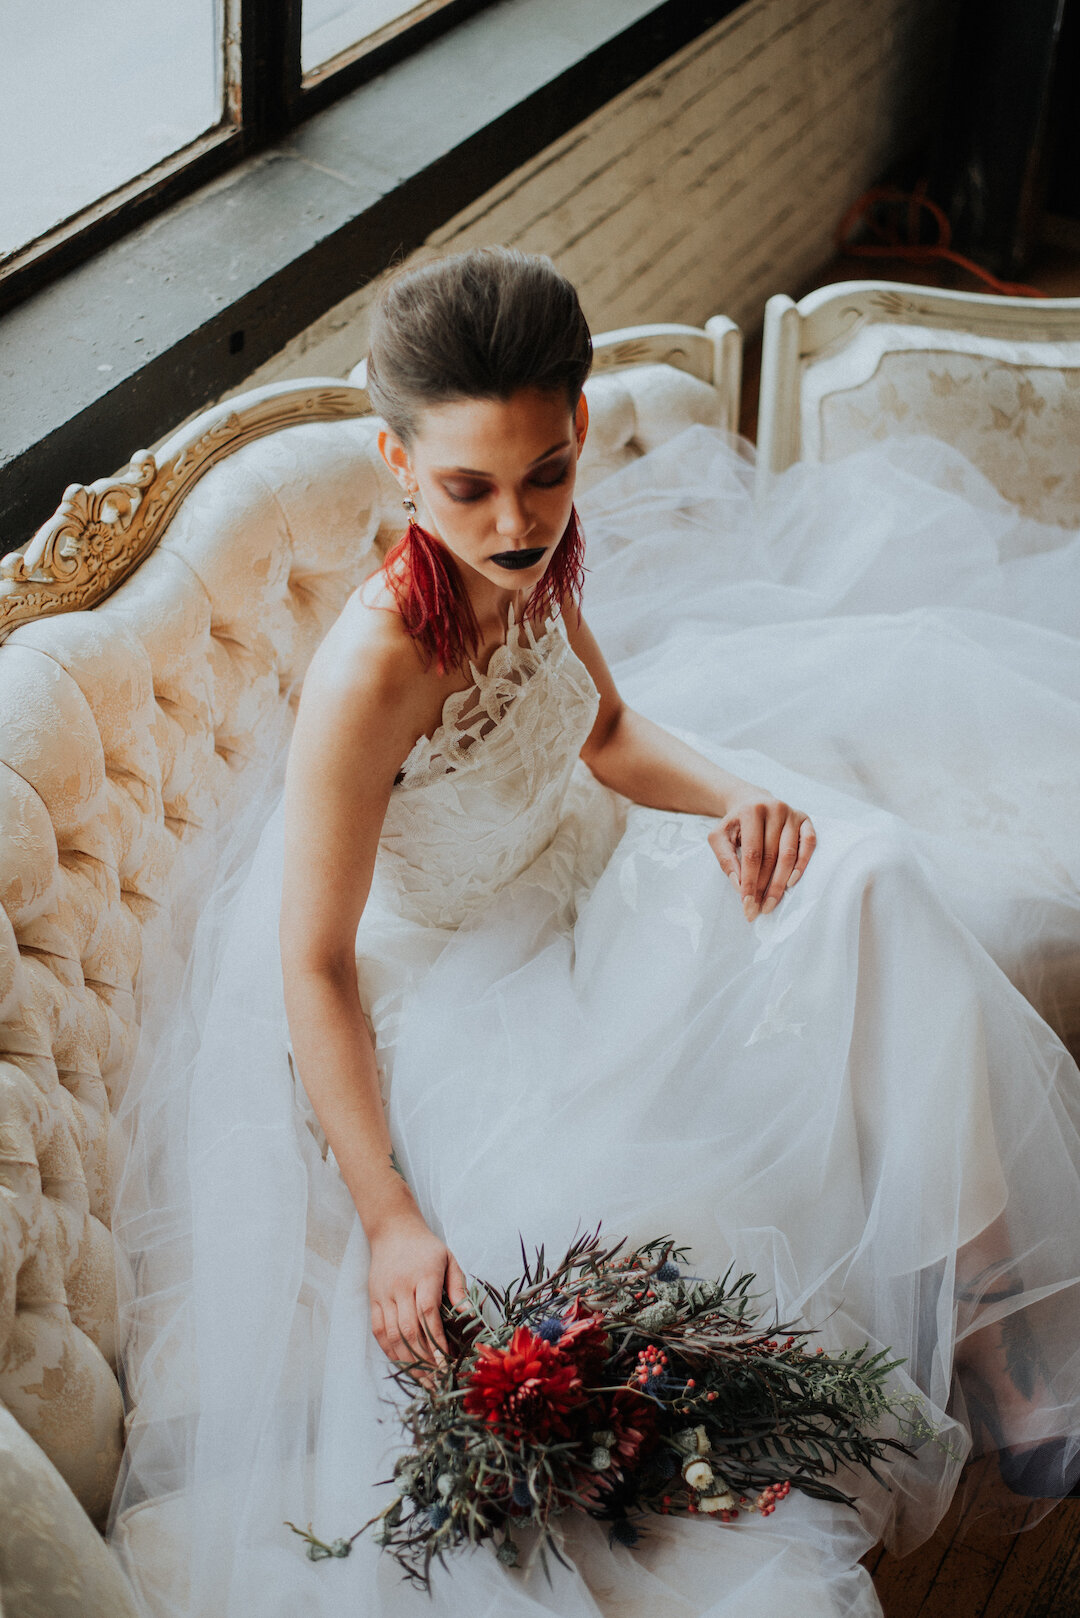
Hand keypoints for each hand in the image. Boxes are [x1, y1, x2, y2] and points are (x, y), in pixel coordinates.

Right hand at [368, 1213, 469, 1387]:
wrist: (392, 1230)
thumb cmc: (426, 1247)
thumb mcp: (449, 1259)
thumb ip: (458, 1286)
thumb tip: (467, 1315)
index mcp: (424, 1275)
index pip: (428, 1313)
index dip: (437, 1341)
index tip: (447, 1362)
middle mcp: (401, 1286)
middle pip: (410, 1329)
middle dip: (424, 1359)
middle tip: (437, 1380)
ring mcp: (384, 1294)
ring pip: (392, 1334)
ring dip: (407, 1360)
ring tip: (423, 1379)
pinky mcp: (373, 1299)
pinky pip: (379, 1330)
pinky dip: (390, 1350)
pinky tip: (402, 1363)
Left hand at [707, 794, 815, 920]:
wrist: (751, 801)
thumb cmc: (735, 824)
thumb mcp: (719, 836)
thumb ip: (724, 859)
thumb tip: (738, 885)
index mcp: (752, 810)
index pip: (752, 853)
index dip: (750, 881)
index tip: (746, 904)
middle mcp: (775, 808)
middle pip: (771, 856)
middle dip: (764, 886)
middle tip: (758, 909)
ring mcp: (792, 814)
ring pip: (789, 854)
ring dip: (781, 882)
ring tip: (771, 903)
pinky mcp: (805, 820)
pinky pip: (809, 844)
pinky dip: (802, 864)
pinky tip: (792, 883)